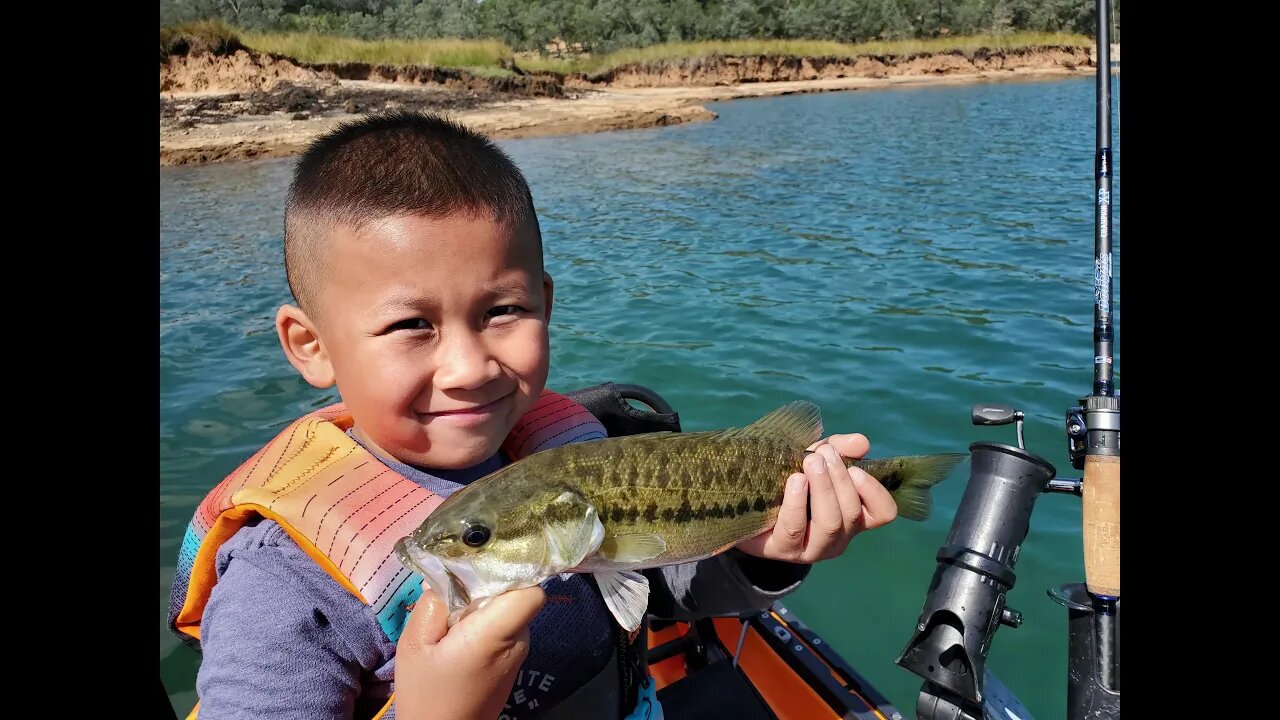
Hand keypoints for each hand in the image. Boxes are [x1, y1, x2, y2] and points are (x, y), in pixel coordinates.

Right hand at [393, 584, 545, 719]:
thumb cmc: (426, 694)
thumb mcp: (415, 645)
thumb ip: (433, 604)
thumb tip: (447, 573)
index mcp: (496, 635)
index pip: (529, 591)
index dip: (512, 572)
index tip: (482, 566)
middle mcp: (518, 642)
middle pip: (517, 595)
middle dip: (490, 587)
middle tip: (455, 590)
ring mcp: (519, 655)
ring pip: (511, 610)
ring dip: (486, 607)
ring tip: (453, 617)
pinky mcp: (513, 664)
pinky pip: (506, 628)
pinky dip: (487, 624)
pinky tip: (460, 635)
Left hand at [736, 434, 897, 562]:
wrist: (744, 506)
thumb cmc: (787, 482)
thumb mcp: (814, 460)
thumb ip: (838, 449)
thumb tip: (861, 443)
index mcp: (852, 517)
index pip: (883, 513)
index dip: (875, 491)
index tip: (856, 468)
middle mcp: (838, 537)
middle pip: (852, 513)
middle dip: (840, 478)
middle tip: (824, 453)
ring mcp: (813, 548)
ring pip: (830, 523)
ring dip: (823, 488)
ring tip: (811, 461)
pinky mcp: (784, 550)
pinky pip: (796, 529)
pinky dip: (798, 502)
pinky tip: (794, 481)